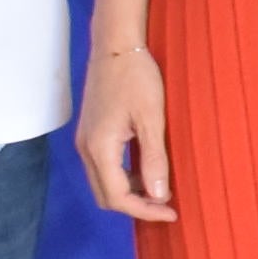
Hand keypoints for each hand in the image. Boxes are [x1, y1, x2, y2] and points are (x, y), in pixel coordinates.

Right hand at [77, 44, 172, 220]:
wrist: (116, 46)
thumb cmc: (136, 77)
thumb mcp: (152, 118)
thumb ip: (154, 158)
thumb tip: (158, 196)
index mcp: (99, 147)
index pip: (118, 197)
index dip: (145, 210)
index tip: (171, 211)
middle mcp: (86, 149)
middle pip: (106, 196)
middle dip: (136, 207)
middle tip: (166, 205)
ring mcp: (86, 141)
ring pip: (104, 183)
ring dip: (130, 193)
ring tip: (160, 189)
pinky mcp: (90, 134)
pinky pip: (104, 168)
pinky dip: (124, 178)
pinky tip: (147, 170)